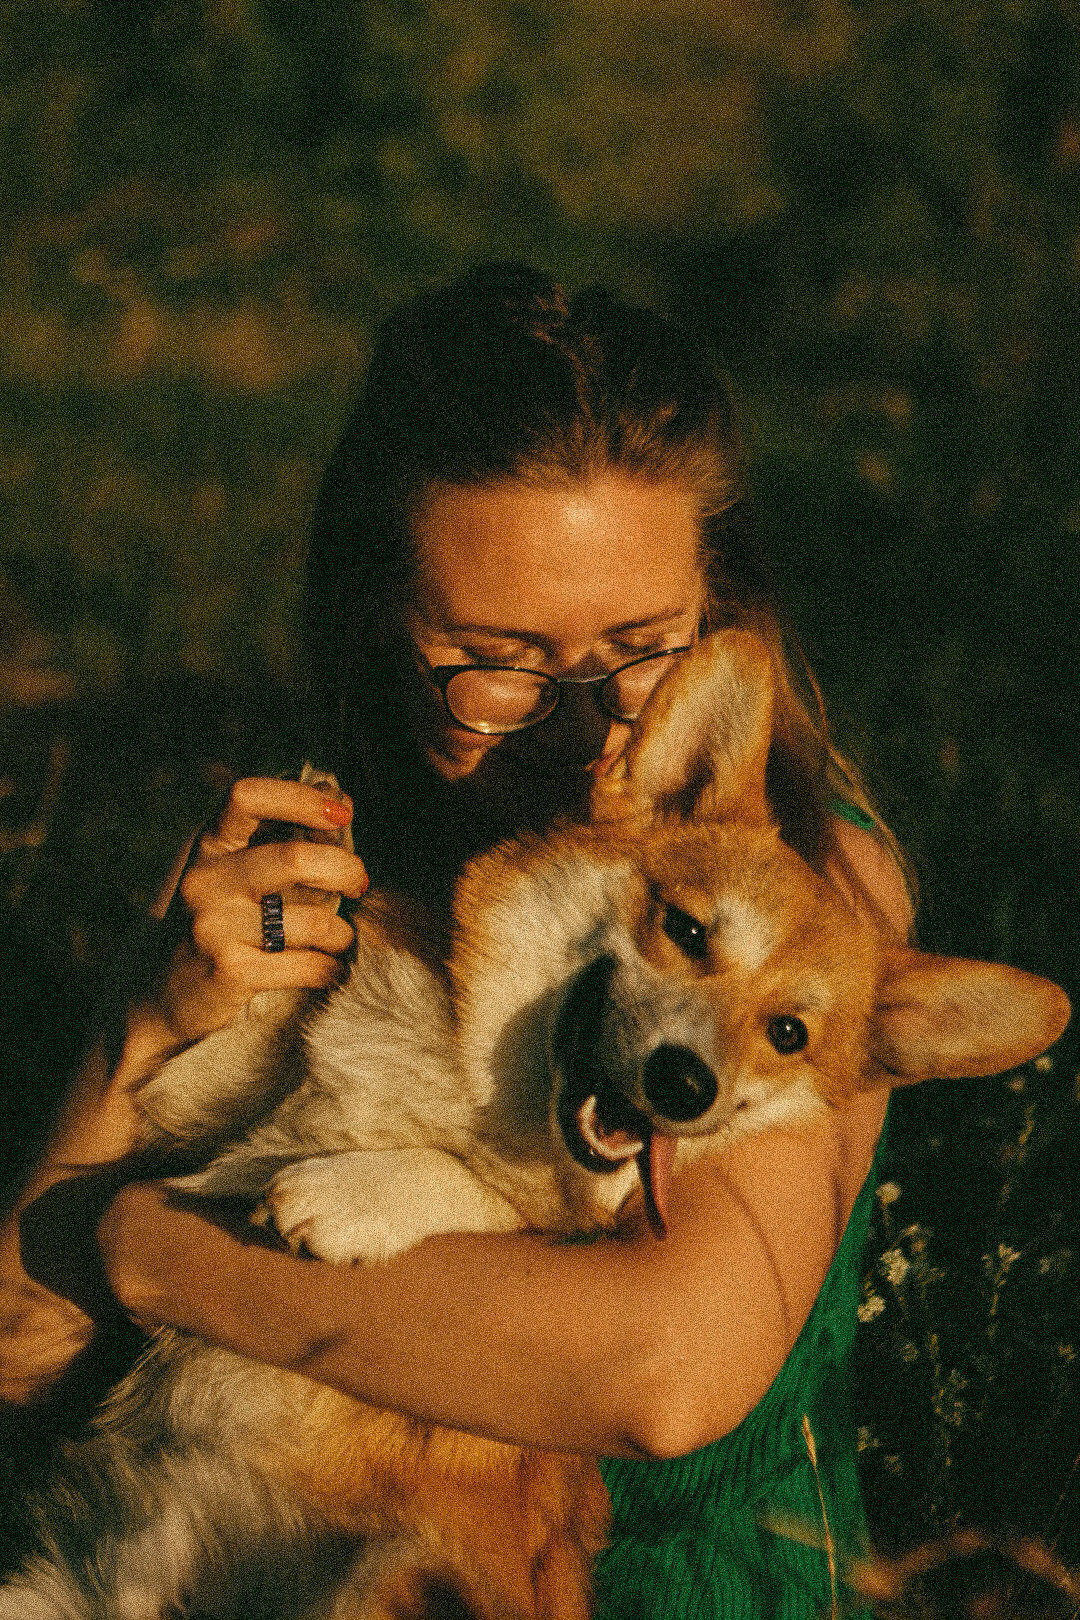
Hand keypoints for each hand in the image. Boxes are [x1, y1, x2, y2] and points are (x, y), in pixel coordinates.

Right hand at [153, 777, 369, 1046]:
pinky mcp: (230, 973)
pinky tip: (329, 970)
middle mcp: (205, 880)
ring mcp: (213, 927)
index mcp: (208, 847)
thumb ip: (273, 836)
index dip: (300, 797)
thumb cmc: (212, 924)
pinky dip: (331, 969)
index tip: (341, 815)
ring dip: (342, 933)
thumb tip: (340, 797)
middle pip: (294, 858)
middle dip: (345, 869)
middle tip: (359, 884)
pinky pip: (307, 966)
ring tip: (340, 940)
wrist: (152, 995)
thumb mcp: (226, 872)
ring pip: (313, 922)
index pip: (246, 796)